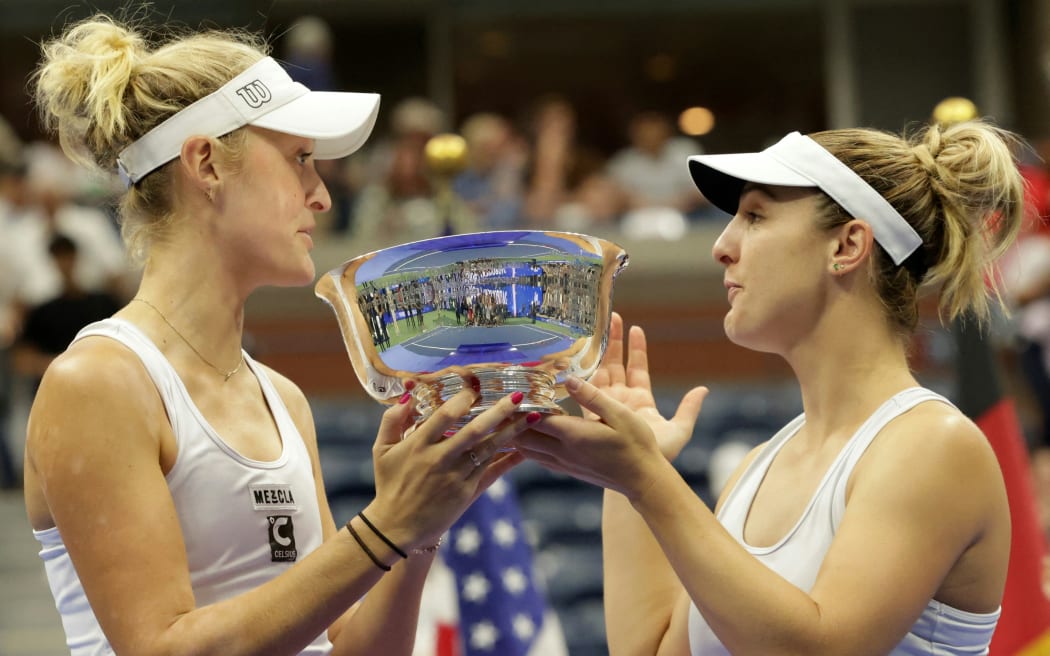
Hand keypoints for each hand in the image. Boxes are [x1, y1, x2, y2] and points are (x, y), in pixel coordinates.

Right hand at [368, 389, 528, 549]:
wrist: (396, 527)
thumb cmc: (389, 484)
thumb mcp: (381, 450)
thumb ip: (392, 420)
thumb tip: (409, 395)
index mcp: (419, 444)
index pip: (445, 415)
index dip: (463, 399)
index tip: (476, 388)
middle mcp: (440, 458)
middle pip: (474, 430)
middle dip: (499, 411)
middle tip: (519, 396)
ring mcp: (455, 476)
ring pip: (488, 450)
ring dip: (512, 432)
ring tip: (532, 417)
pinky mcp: (467, 492)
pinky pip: (491, 471)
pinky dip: (508, 458)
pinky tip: (525, 448)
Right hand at [587, 312, 707, 459]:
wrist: (637, 477)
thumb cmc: (658, 458)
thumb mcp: (679, 431)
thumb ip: (690, 409)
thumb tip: (704, 389)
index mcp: (641, 401)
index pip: (638, 369)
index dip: (637, 349)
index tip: (636, 328)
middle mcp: (620, 401)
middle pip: (616, 365)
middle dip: (614, 341)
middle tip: (612, 317)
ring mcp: (604, 405)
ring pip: (599, 371)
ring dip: (598, 350)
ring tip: (596, 327)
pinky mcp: (591, 413)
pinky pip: (584, 389)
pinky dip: (580, 372)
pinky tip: (577, 354)